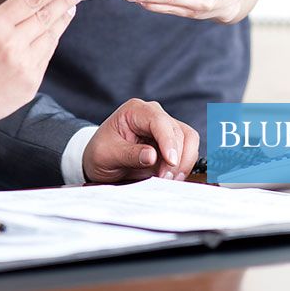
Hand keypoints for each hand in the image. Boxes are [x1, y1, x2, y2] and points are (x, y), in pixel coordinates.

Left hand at [83, 98, 199, 182]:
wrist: (100, 159)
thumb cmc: (101, 152)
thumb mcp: (107, 155)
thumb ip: (129, 155)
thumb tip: (153, 156)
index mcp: (136, 111)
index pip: (160, 122)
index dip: (168, 142)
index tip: (170, 162)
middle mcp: (154, 115)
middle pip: (179, 132)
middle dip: (176, 158)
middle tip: (164, 179)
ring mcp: (165, 128)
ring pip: (189, 140)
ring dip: (184, 162)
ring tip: (168, 179)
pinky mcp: (171, 143)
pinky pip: (188, 151)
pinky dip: (184, 166)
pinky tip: (171, 177)